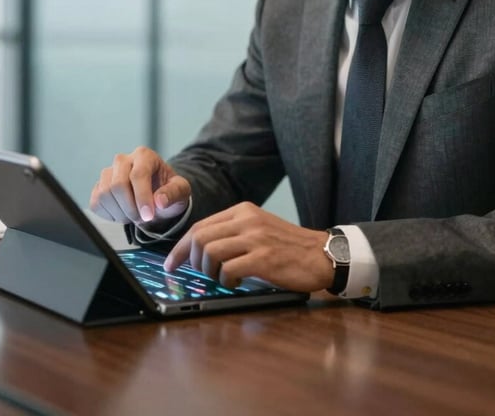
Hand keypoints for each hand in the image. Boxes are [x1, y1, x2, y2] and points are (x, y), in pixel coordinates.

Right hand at [89, 146, 190, 225]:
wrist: (157, 197)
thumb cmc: (169, 191)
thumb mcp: (180, 191)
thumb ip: (173, 193)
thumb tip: (160, 201)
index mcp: (145, 155)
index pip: (138, 174)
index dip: (142, 197)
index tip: (148, 215)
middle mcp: (124, 159)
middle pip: (118, 184)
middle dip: (130, 207)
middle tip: (142, 218)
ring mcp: (108, 172)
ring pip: (104, 194)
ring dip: (120, 213)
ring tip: (134, 215)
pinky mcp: (99, 186)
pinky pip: (96, 202)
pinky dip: (109, 215)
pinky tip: (123, 214)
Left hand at [164, 202, 332, 292]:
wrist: (322, 253)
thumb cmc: (289, 246)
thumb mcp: (259, 228)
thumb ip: (233, 232)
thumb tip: (200, 250)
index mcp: (243, 211)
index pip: (200, 225)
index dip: (181, 247)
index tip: (172, 263)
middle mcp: (247, 220)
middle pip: (200, 238)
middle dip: (191, 261)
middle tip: (199, 275)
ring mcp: (255, 238)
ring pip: (210, 252)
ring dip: (209, 272)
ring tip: (221, 279)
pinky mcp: (264, 258)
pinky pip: (228, 269)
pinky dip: (225, 281)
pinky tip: (235, 283)